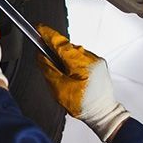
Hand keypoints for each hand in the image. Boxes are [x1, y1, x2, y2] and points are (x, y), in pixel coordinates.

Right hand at [36, 24, 129, 141]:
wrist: (103, 113)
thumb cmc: (85, 105)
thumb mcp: (60, 89)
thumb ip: (49, 69)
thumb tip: (41, 56)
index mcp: (81, 63)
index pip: (61, 43)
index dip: (48, 35)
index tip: (39, 28)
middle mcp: (91, 58)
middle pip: (67, 47)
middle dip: (54, 51)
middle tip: (44, 58)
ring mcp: (96, 61)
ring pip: (73, 53)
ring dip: (64, 58)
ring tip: (60, 75)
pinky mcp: (98, 65)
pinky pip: (81, 59)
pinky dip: (72, 63)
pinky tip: (70, 76)